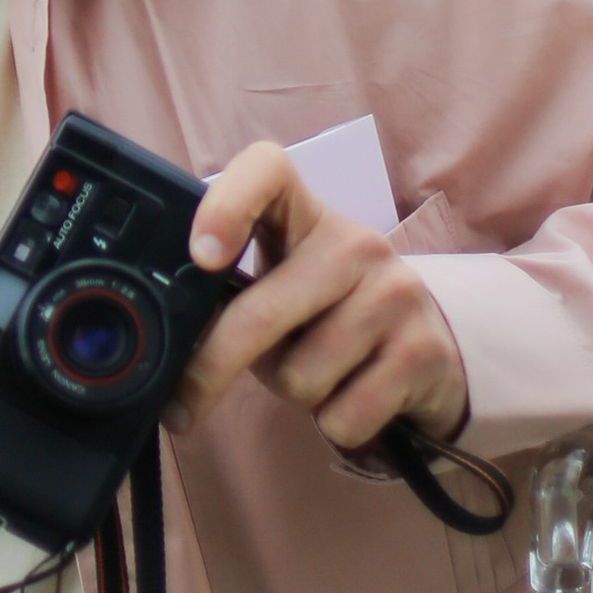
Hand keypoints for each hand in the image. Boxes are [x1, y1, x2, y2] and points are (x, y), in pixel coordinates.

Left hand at [178, 144, 469, 454]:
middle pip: (261, 314)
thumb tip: (165, 337)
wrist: (427, 355)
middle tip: (180, 404)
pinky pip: (342, 417)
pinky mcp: (422, 352)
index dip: (227, 205)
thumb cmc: (327, 319)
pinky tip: (355, 396)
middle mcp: (356, 244)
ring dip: (295, 393)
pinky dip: (335, 423)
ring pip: (300, 376)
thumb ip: (228, 299)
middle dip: (211, 368)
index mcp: (307, 217)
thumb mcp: (280, 294)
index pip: (268, 170)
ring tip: (320, 374)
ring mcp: (396, 294)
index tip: (200, 257)